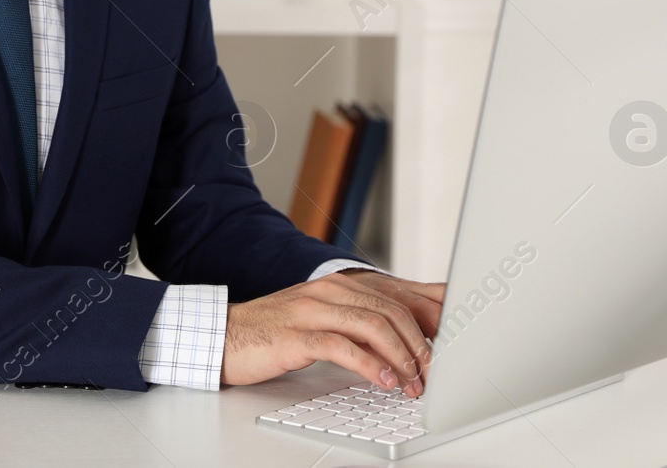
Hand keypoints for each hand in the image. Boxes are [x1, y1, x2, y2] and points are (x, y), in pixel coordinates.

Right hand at [218, 269, 445, 392]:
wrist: (224, 334)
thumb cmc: (274, 332)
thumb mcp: (321, 321)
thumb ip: (356, 327)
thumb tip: (399, 347)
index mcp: (337, 284)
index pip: (393, 297)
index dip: (423, 325)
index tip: (442, 352)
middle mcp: (327, 290)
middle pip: (390, 310)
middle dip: (419, 345)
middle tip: (431, 374)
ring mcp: (311, 310)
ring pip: (372, 325)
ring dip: (400, 357)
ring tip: (412, 382)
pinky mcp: (296, 335)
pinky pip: (342, 346)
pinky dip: (369, 365)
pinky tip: (382, 380)